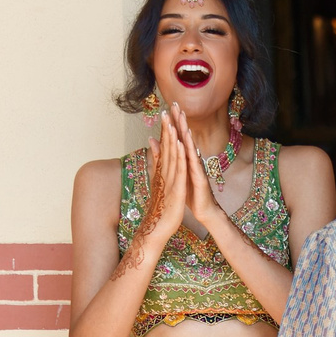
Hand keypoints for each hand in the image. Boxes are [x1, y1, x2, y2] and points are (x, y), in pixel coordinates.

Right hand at [134, 117, 188, 253]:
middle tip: (167, 108)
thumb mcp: (161, 186)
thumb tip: (154, 157)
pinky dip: (179, 156)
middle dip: (167, 127)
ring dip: (171, 137)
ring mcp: (169, 180)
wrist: (159, 228)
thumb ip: (158, 170)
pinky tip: (181, 144)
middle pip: (166, 147)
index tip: (166, 112)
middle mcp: (164, 172)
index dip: (165, 130)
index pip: (164, 147)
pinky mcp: (175, 188)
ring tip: (171, 120)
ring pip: (171, 155)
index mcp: (163, 171)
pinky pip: (179, 170)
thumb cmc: (162, 208)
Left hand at [158, 105, 236, 241]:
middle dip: (181, 121)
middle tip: (176, 104)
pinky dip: (190, 153)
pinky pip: (194, 164)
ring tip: (182, 118)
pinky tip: (186, 144)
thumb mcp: (179, 175)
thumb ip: (171, 160)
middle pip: (185, 138)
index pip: (179, 139)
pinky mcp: (200, 178)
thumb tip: (160, 145)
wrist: (206, 211)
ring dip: (186, 133)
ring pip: (191, 148)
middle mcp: (193, 161)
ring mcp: (198, 169)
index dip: (174, 123)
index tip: (169, 107)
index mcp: (186, 160)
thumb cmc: (192, 194)